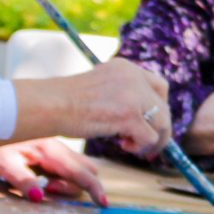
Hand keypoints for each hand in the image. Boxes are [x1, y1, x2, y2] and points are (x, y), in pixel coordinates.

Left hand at [0, 137, 110, 205]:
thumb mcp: (3, 163)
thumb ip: (22, 181)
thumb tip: (39, 199)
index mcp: (50, 150)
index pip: (79, 172)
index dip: (94, 188)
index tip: (104, 203)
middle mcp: (58, 146)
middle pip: (87, 169)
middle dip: (78, 186)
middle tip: (49, 189)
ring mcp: (56, 145)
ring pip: (80, 165)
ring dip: (71, 180)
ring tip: (46, 184)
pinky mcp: (51, 146)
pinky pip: (69, 162)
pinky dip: (66, 174)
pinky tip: (47, 176)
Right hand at [53, 58, 172, 156]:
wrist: (50, 105)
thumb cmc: (65, 102)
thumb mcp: (100, 88)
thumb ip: (121, 94)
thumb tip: (142, 120)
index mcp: (126, 67)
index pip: (158, 86)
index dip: (159, 107)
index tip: (152, 124)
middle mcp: (133, 77)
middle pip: (163, 106)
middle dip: (160, 128)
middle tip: (149, 146)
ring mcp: (133, 95)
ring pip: (161, 123)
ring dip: (151, 140)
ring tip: (129, 146)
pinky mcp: (129, 115)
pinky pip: (149, 137)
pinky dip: (140, 146)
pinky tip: (123, 145)